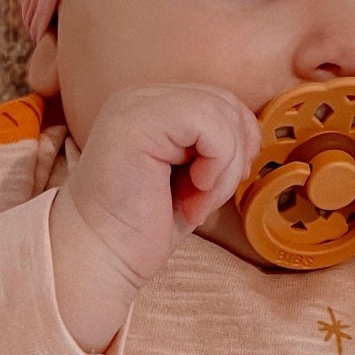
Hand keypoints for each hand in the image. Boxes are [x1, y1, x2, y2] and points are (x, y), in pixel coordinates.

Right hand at [66, 81, 261, 290]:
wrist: (100, 258)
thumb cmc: (142, 228)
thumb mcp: (192, 179)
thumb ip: (216, 148)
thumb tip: (253, 135)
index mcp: (153, 107)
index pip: (221, 102)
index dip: (236, 146)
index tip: (211, 190)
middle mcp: (142, 97)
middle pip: (225, 103)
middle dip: (233, 157)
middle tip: (205, 198)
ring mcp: (137, 105)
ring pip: (221, 112)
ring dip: (224, 169)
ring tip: (195, 201)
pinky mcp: (137, 120)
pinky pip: (210, 125)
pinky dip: (216, 168)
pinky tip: (191, 197)